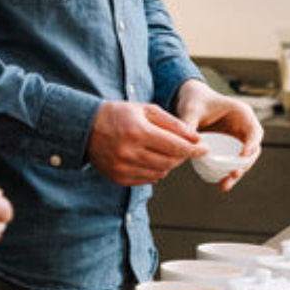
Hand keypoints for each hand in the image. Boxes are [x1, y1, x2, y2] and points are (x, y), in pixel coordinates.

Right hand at [86, 100, 203, 185]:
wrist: (85, 127)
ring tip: (165, 151)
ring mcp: (123, 167)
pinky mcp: (119, 178)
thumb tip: (195, 137)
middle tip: (184, 148)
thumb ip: (172, 123)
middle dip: (182, 156)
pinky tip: (151, 159)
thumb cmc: (116, 114)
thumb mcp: (144, 109)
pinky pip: (147, 180)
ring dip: (169, 164)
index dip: (194, 149)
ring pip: (160, 173)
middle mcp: (130, 152)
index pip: (175, 146)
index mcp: (138, 131)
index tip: (204, 148)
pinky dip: (155, 171)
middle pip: (170, 162)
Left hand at [174, 78, 263, 191]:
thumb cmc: (195, 101)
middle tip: (233, 174)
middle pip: (252, 149)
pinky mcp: (229, 148)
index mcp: (241, 113)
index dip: (251, 144)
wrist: (191, 101)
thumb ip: (189, 123)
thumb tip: (190, 144)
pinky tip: (219, 183)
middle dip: (244, 164)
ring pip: (243, 160)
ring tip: (224, 185)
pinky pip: (232, 162)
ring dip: (236, 173)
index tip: (242, 156)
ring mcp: (238, 139)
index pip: (254, 131)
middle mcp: (244, 127)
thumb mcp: (191, 110)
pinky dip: (227, 172)